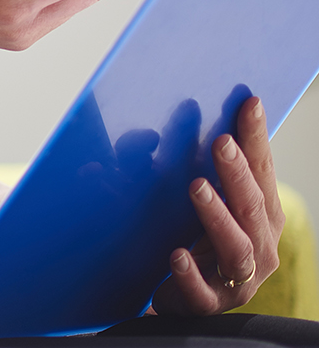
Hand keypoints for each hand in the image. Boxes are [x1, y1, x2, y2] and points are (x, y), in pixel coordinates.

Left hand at [152, 96, 283, 313]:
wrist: (181, 297)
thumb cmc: (194, 239)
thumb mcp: (190, 200)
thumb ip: (172, 166)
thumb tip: (144, 138)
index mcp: (260, 214)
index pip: (262, 172)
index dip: (256, 138)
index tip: (249, 103)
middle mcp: (258, 245)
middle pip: (252, 207)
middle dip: (237, 174)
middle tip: (220, 143)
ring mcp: (238, 278)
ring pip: (236, 247)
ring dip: (216, 216)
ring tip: (196, 187)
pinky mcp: (209, 303)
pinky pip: (201, 291)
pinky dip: (189, 272)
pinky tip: (175, 254)